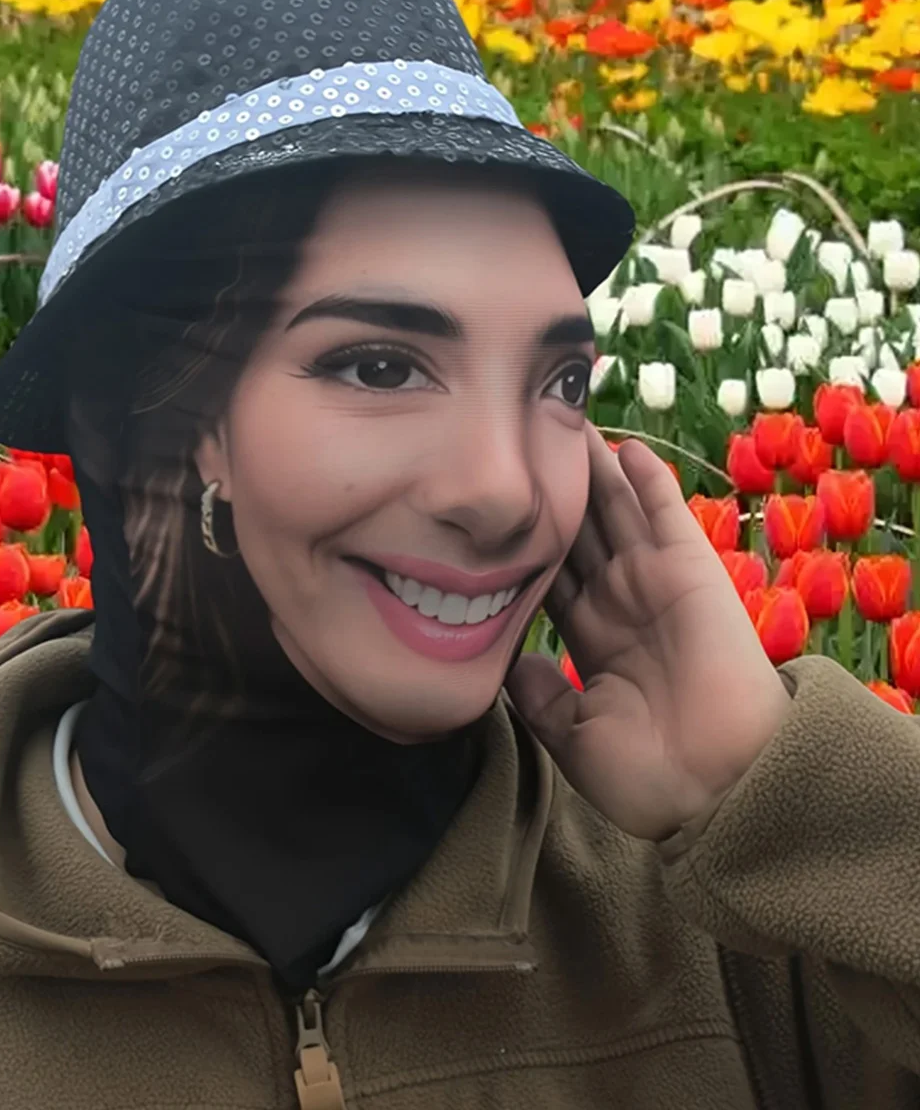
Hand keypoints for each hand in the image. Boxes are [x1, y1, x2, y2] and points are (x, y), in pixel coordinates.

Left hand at [506, 423, 792, 842]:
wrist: (716, 788)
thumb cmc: (647, 775)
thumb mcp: (571, 734)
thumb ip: (537, 694)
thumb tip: (508, 660)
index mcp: (592, 637)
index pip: (549, 572)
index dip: (525, 538)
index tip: (495, 508)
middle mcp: (620, 601)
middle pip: (577, 530)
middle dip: (554, 488)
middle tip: (524, 440)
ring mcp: (654, 583)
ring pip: (613, 511)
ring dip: (591, 469)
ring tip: (563, 422)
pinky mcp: (690, 571)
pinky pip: (664, 515)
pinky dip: (647, 480)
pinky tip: (625, 447)